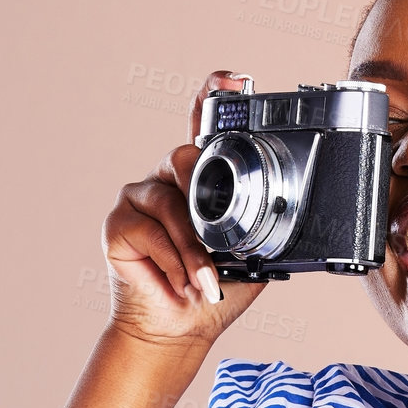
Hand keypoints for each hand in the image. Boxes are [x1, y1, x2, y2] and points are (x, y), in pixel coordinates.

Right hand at [101, 69, 266, 345]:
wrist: (181, 328)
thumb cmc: (215, 290)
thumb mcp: (250, 256)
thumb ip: (259, 228)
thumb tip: (289, 214)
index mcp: (200, 180)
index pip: (204, 126)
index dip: (215, 97)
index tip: (236, 80)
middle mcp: (168, 179)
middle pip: (186, 160)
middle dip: (204, 199)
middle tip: (217, 241)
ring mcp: (139, 197)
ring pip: (172, 203)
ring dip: (195, 250)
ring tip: (207, 282)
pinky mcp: (118, 222)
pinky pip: (152, 231)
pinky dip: (175, 263)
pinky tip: (182, 284)